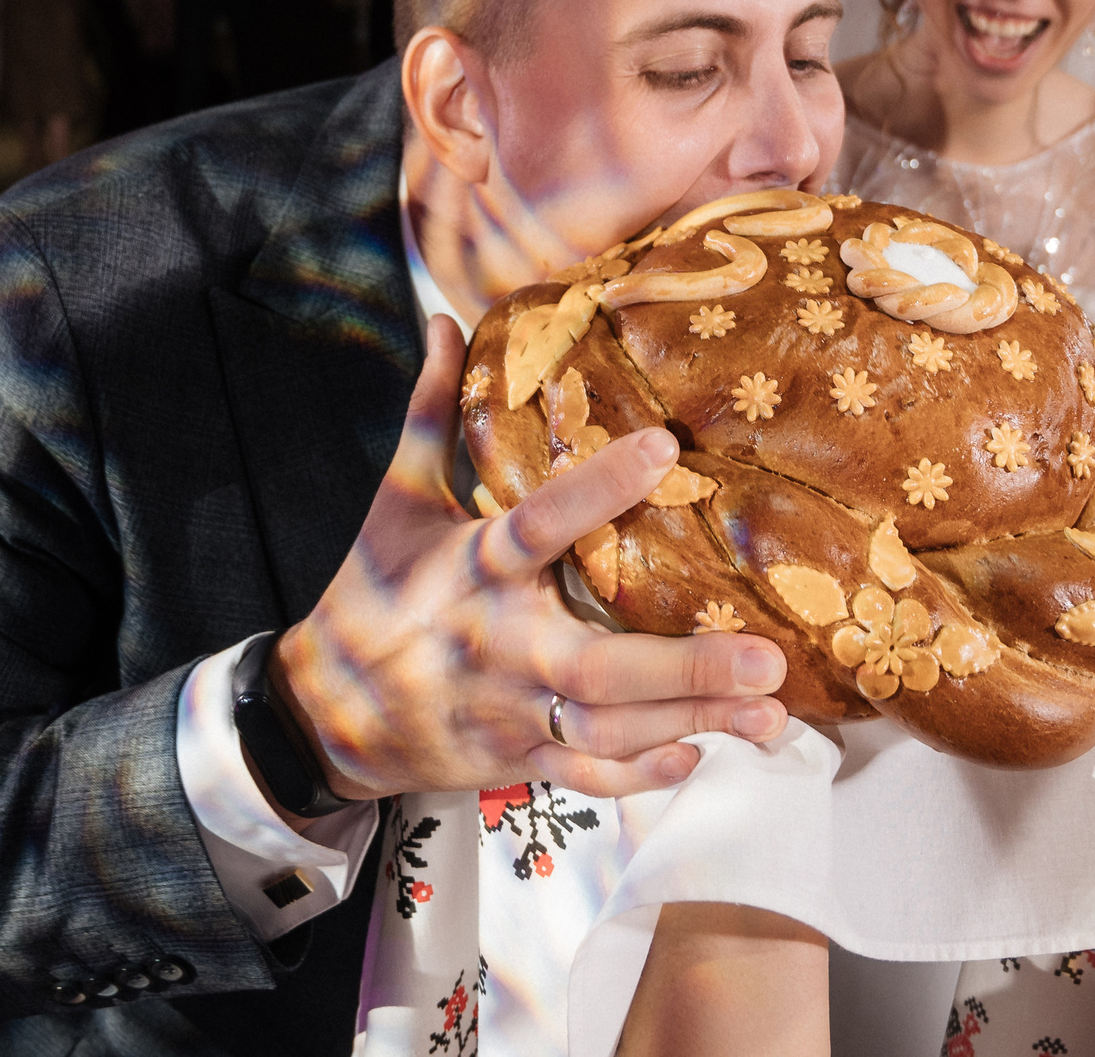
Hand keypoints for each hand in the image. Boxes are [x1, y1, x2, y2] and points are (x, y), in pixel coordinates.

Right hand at [274, 317, 790, 800]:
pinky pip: (587, 775)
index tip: (663, 445)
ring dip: (692, 723)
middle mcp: (497, 645)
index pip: (539, 524)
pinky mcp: (516, 758)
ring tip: (772, 715)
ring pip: (607, 728)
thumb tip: (446, 319)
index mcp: (473, 570)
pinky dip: (642, 774)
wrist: (322, 713)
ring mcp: (510, 712)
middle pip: (597, 665)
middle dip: (685, 669)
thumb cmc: (370, 594)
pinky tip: (702, 755)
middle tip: (766, 658)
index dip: (598, 486)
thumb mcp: (396, 500)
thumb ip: (432, 412)